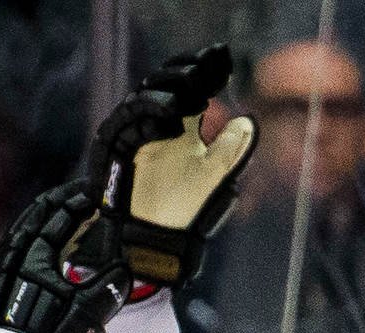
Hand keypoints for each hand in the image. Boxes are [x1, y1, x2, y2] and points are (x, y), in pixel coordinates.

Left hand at [0, 180, 129, 332]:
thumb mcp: (88, 314)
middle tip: (73, 196)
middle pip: (33, 219)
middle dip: (55, 205)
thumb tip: (126, 270)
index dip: (79, 201)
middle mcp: (8, 255)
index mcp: (35, 253)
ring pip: (15, 236)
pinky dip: (21, 249)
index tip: (93, 192)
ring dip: (36, 225)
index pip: (60, 216)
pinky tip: (28, 257)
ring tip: (52, 221)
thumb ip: (109, 287)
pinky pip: (4, 257)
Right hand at [88, 44, 255, 286]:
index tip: (224, 59)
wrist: (154, 239)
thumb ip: (231, 150)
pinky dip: (151, 114)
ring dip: (170, 88)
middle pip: (167, 84)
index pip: (192, 87)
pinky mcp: (116, 145)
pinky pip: (130, 121)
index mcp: (182, 125)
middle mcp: (157, 124)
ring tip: (195, 87)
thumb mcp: (214, 176)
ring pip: (146, 96)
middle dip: (187, 72)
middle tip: (208, 64)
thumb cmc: (184, 209)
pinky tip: (175, 115)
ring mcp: (135, 132)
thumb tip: (248, 120)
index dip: (206, 71)